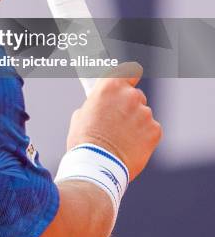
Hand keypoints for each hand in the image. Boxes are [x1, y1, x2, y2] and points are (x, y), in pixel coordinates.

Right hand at [66, 62, 161, 180]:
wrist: (97, 166)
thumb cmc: (84, 141)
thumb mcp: (81, 114)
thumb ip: (97, 104)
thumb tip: (102, 107)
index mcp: (110, 86)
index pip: (129, 71)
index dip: (129, 78)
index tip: (128, 83)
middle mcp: (129, 95)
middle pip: (136, 95)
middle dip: (129, 107)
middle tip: (118, 122)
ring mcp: (144, 112)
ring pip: (144, 114)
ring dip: (137, 123)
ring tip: (122, 139)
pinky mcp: (155, 130)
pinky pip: (152, 130)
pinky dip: (144, 137)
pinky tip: (131, 146)